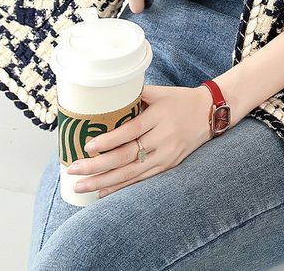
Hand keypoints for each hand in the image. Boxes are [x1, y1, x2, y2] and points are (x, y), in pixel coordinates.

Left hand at [64, 84, 218, 196]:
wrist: (209, 113)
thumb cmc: (179, 99)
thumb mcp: (160, 92)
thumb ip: (135, 94)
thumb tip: (106, 95)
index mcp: (159, 116)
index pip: (131, 131)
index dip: (109, 140)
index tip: (87, 146)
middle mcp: (163, 138)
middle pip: (127, 156)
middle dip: (98, 166)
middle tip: (74, 170)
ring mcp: (166, 155)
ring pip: (131, 172)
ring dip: (104, 181)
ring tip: (80, 186)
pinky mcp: (169, 166)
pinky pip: (141, 179)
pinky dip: (121, 186)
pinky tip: (102, 192)